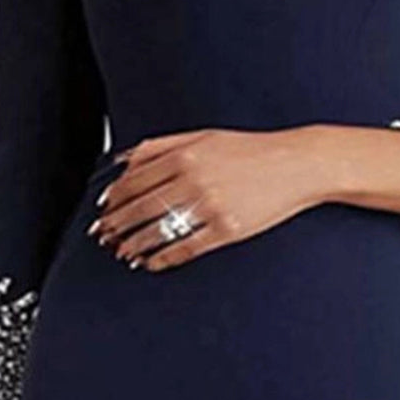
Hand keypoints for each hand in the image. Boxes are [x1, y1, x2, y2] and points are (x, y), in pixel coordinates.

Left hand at [87, 126, 329, 270]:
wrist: (297, 164)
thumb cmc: (252, 150)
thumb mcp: (203, 136)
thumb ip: (161, 146)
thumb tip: (123, 161)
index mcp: (184, 154)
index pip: (133, 181)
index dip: (113, 199)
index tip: (102, 210)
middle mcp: (193, 180)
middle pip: (140, 209)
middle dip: (116, 226)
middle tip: (103, 236)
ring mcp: (210, 207)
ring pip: (157, 232)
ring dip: (134, 245)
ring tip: (122, 252)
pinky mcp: (226, 230)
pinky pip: (185, 248)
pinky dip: (163, 258)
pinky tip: (151, 263)